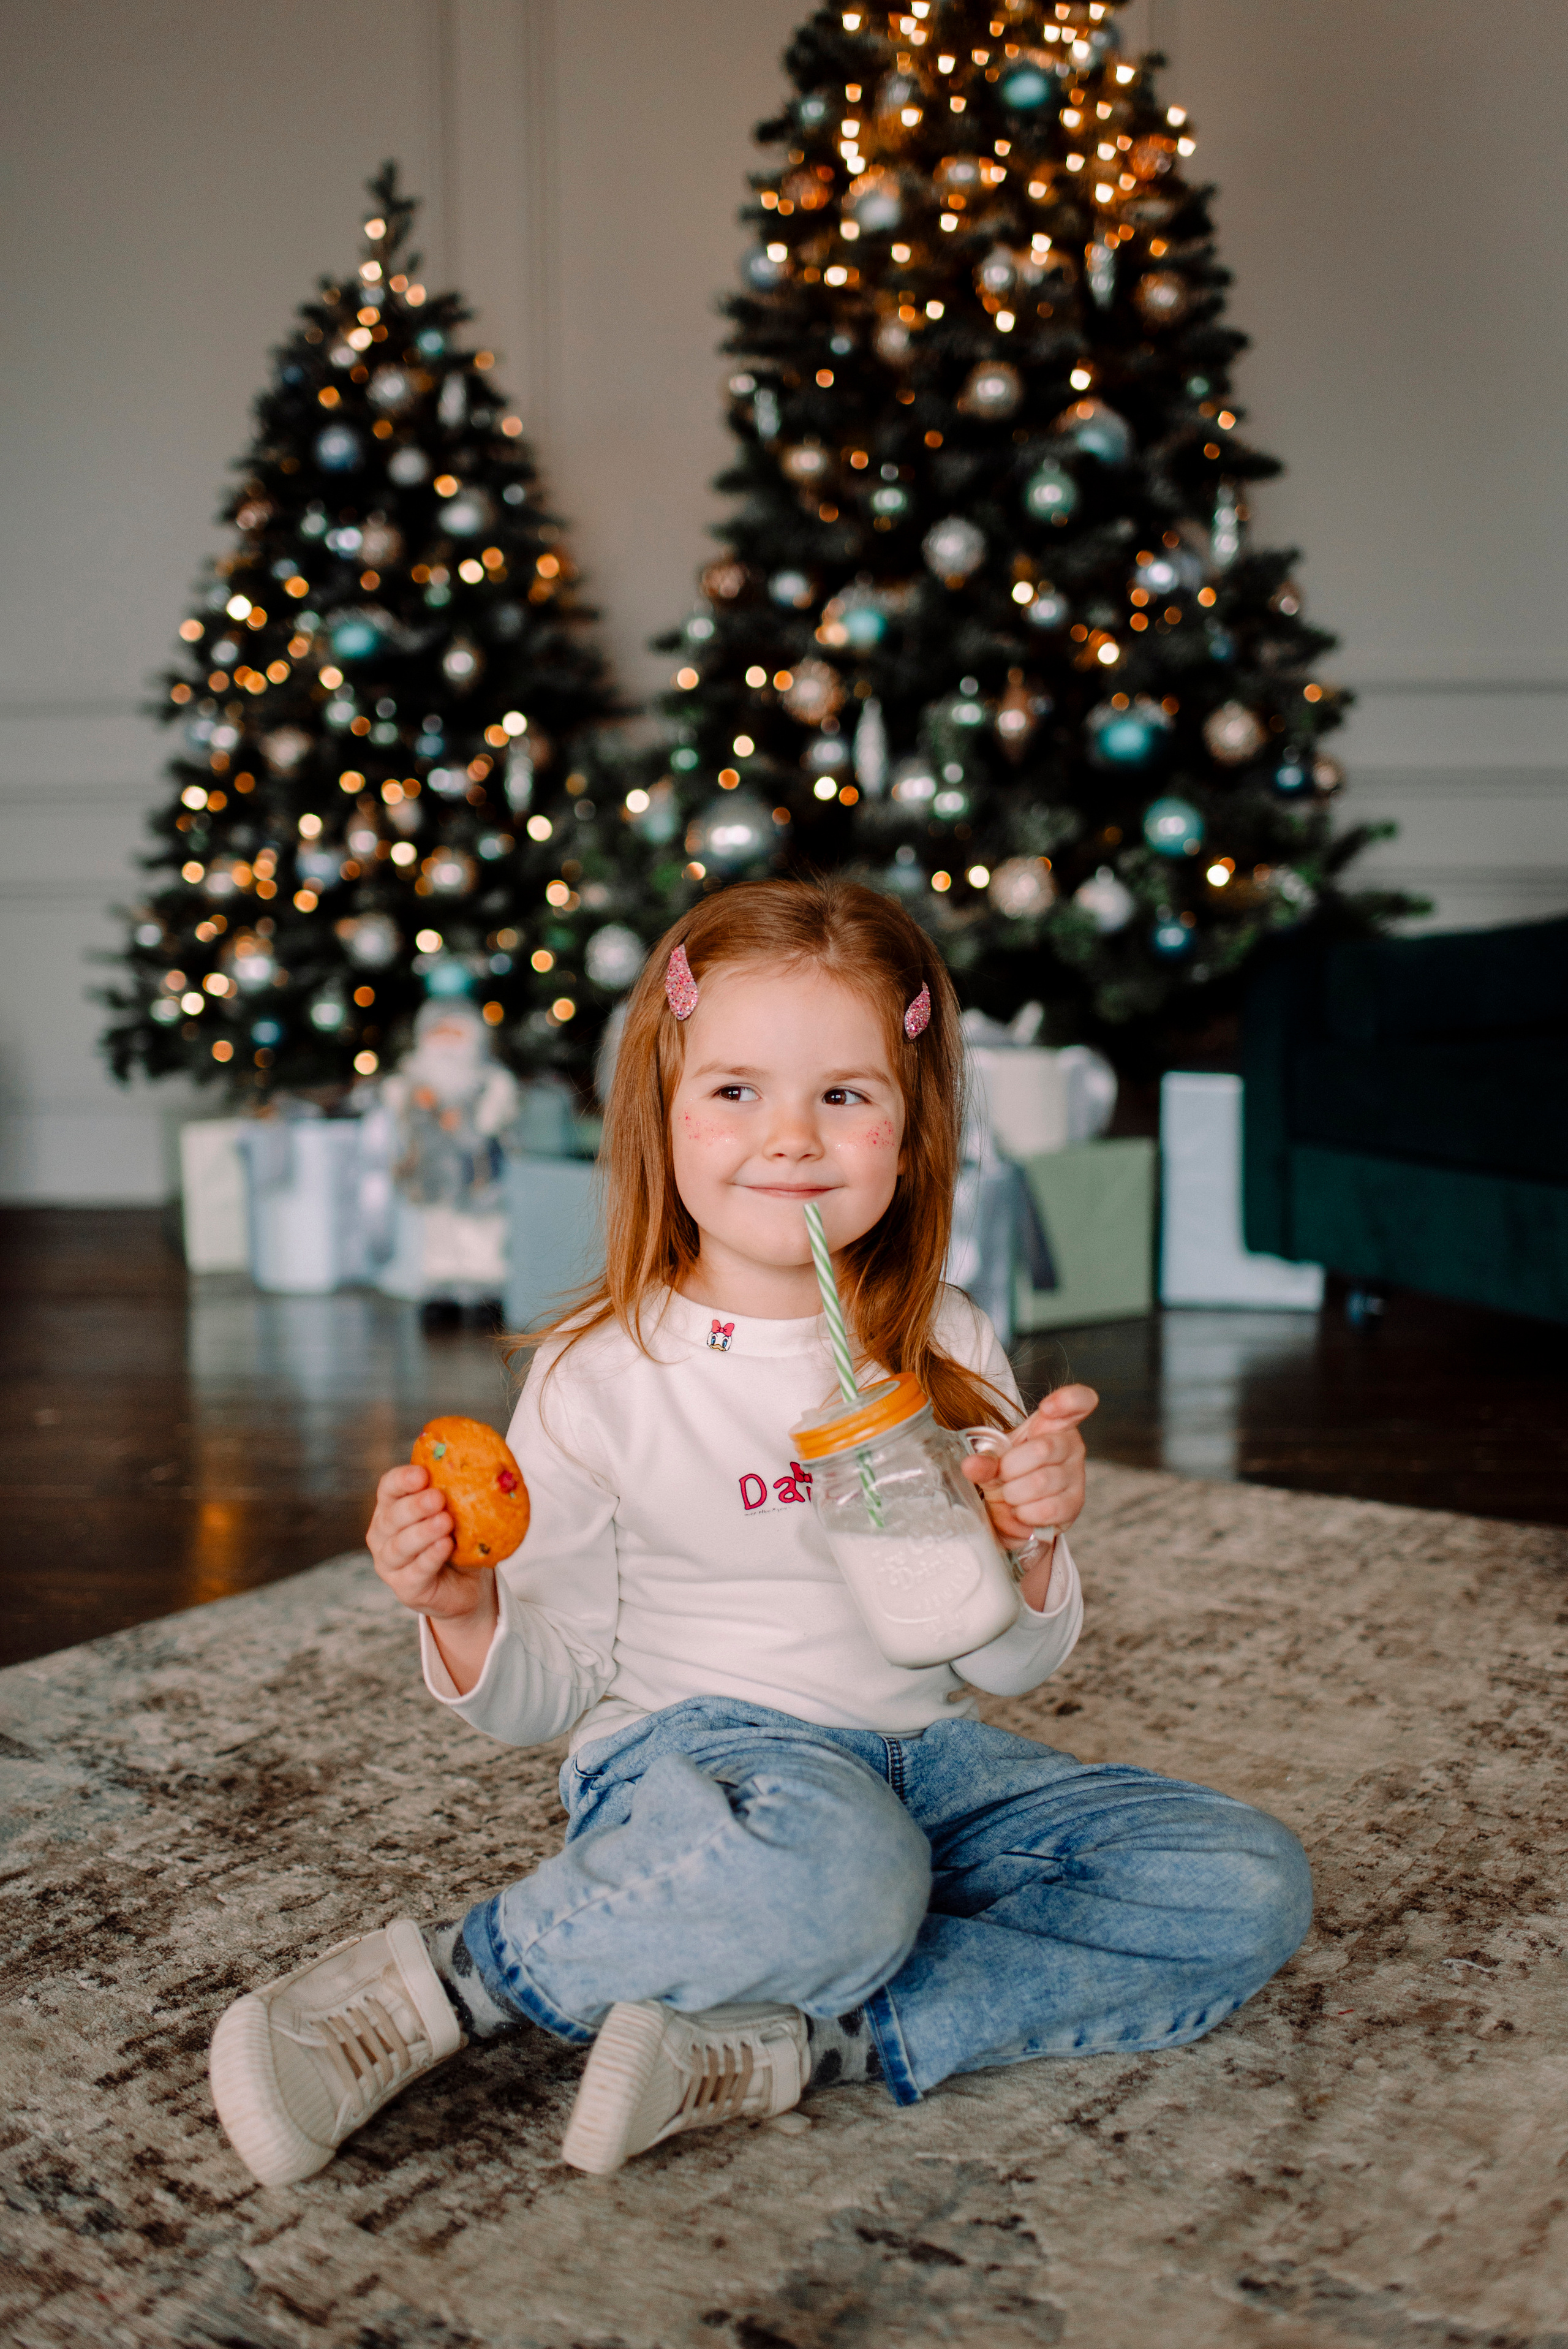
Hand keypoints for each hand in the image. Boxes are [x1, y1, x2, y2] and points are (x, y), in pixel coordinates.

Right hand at [367, 1463, 498, 1633]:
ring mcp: (389, 1563)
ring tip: (445, 1521)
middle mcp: (383, 1534)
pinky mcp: (404, 1588)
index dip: (402, 1479)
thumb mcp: (458, 1511)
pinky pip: (415, 1571)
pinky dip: (430, 1557)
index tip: (423, 1474)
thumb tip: (483, 1462)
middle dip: (415, 1506)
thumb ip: (459, 1490)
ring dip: (423, 1532)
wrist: (467, 1584)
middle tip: (439, 1498)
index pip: (388, 1487)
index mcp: (392, 1507)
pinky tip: (445, 1546)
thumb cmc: (458, 1539)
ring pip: (399, 1546)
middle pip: (392, 1516)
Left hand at [962, 1385, 1097, 1551]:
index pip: (1079, 1402)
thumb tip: (971, 1465)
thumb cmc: (1009, 1472)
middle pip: (1043, 1449)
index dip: (1067, 1401)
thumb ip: (984, 1458)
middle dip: (1011, 1468)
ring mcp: (1077, 1475)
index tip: (1047, 1408)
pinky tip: (1020, 1509)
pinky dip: (1024, 1513)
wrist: (1013, 1508)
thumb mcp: (993, 1459)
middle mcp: (1071, 1446)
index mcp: (1053, 1423)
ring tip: (1010, 1494)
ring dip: (1014, 1493)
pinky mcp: (1074, 1504)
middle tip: (1003, 1475)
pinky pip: (1047, 1509)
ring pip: (1041, 1482)